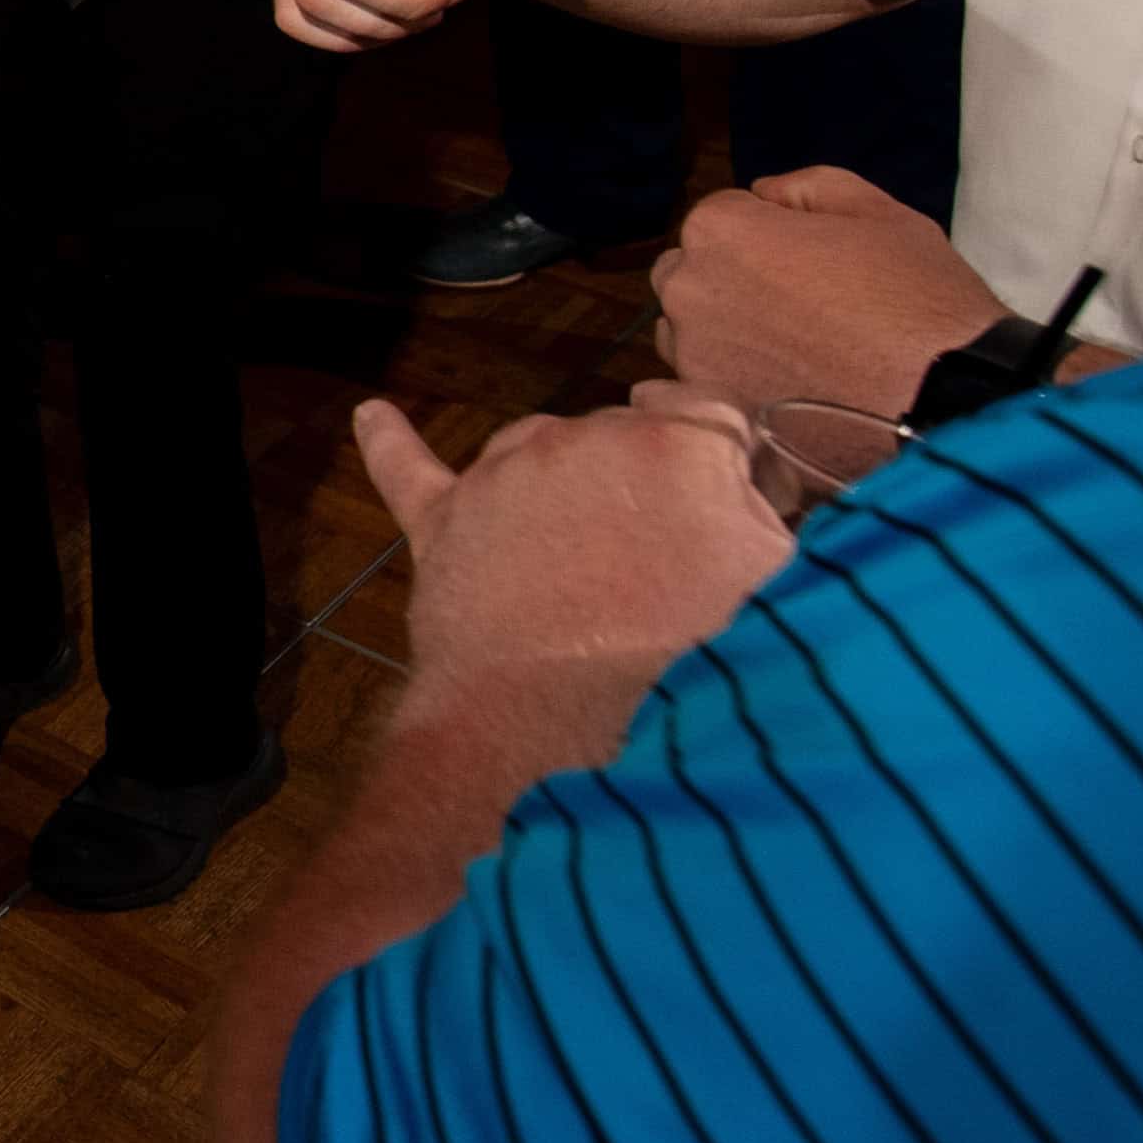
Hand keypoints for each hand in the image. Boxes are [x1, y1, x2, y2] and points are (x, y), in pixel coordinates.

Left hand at [355, 386, 792, 706]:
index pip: (713, 415)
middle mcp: (585, 435)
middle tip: (657, 564)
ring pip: (542, 445)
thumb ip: (768, 522)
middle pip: (627, 433)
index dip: (725, 462)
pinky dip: (390, 442)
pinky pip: (407, 466)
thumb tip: (755, 489)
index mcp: (679, 445)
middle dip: (645, 482)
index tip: (727, 507)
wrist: (550, 727)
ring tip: (581, 558)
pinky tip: (371, 415)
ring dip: (563, 483)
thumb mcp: (771, 589)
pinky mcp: (442, 518)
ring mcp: (505, 472)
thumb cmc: (679, 663)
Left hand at [651, 165, 1009, 420]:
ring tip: (798, 350)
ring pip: (689, 329)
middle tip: (802, 304)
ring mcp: (691, 354)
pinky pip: (702, 381)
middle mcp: (687, 288)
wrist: (946, 400)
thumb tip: (763, 194)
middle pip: (694, 270)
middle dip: (733, 277)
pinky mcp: (709, 409)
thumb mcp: (880, 212)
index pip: (724, 214)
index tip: (812, 259)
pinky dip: (732, 379)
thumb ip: (807, 188)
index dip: (770, 231)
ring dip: (726, 330)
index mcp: (720, 229)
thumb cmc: (919, 298)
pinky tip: (785, 387)